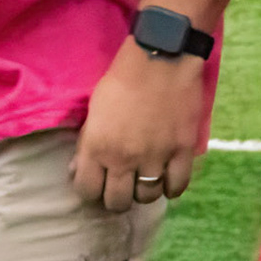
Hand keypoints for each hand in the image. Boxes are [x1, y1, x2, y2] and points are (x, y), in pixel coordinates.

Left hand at [71, 39, 205, 210]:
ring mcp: (155, 157)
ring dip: (143, 191)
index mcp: (97, 146)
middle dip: (115, 197)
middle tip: (119, 185)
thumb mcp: (94, 109)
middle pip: (117, 202)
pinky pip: (177, 187)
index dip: (89, 190)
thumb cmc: (121, 78)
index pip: (87, 190)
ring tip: (143, 178)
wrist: (159, 58)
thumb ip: (87, 142)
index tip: (95, 183)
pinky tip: (166, 177)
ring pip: (147, 198)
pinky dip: (170, 186)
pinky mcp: (182, 152)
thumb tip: (78, 168)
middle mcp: (124, 159)